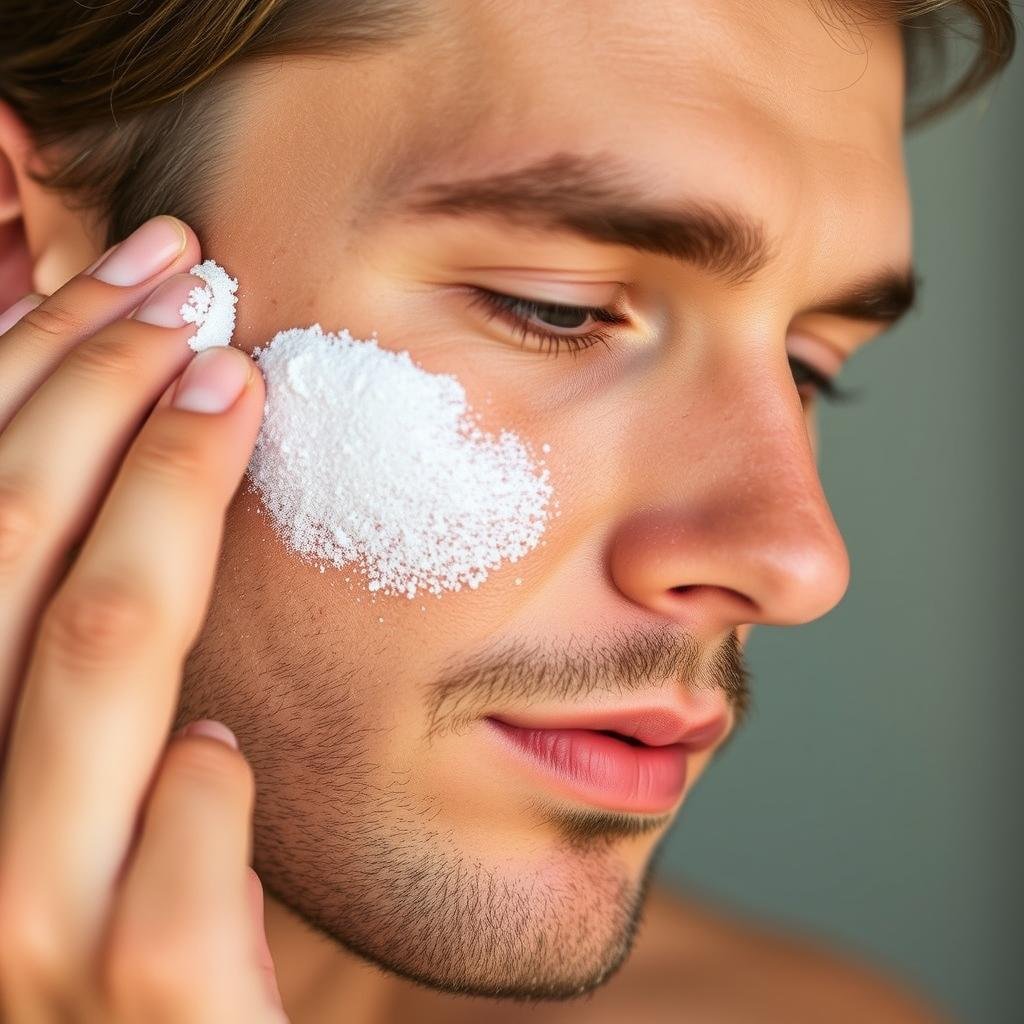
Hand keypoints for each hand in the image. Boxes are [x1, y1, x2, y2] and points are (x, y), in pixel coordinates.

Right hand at [0, 216, 285, 1021]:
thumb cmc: (105, 942)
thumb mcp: (58, 791)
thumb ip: (66, 664)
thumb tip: (107, 488)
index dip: (30, 373)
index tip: (131, 279)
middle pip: (1, 542)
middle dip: (90, 391)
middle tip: (190, 292)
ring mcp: (23, 929)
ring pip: (89, 656)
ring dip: (161, 502)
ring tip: (231, 389)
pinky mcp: (139, 1011)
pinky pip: (179, 859)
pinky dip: (207, 789)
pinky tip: (228, 743)